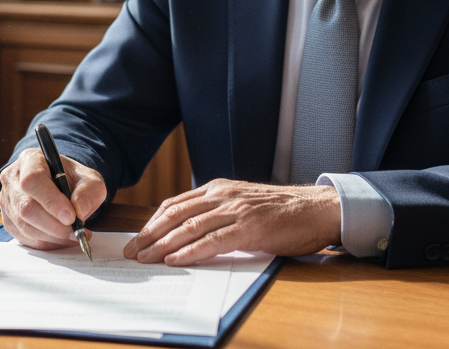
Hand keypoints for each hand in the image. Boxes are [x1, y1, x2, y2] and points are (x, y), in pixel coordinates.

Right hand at [0, 147, 106, 249]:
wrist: (59, 184)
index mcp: (31, 160)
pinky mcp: (8, 220)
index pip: (33, 180)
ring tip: (72, 235)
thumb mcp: (88, 178)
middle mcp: (13, 178)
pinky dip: (46, 243)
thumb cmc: (71, 179)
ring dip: (52, 236)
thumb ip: (89, 192)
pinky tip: (60, 238)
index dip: (51, 201)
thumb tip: (79, 211)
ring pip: (25, 226)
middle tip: (76, 231)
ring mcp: (7, 201)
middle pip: (26, 207)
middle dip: (54, 225)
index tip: (71, 217)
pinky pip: (24, 238)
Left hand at [123, 179, 340, 265]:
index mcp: (218, 188)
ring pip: (190, 227)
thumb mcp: (242, 203)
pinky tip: (175, 260)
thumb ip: (217, 212)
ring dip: (164, 244)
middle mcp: (223, 195)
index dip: (152, 222)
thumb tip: (189, 231)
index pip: (175, 204)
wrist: (315, 208)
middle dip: (150, 234)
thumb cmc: (280, 211)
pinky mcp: (250, 228)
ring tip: (146, 259)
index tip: (137, 238)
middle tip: (132, 252)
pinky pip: (213, 241)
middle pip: (176, 214)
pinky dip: (191, 251)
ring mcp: (236, 210)